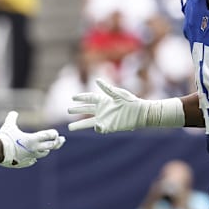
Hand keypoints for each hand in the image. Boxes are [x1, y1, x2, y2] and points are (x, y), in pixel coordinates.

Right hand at [0, 111, 65, 167]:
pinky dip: (34, 158)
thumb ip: (12, 118)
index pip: (48, 136)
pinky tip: (34, 159)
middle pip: (51, 146)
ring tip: (49, 149)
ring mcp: (30, 157)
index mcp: (33, 139)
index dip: (53, 133)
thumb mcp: (8, 125)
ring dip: (47, 150)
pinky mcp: (24, 163)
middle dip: (57, 142)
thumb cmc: (4, 137)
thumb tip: (14, 112)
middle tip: (62, 140)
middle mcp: (34, 149)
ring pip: (43, 154)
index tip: (56, 132)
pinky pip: (32, 161)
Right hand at [67, 79, 183, 132]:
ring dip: (79, 124)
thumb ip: (107, 89)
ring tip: (70, 127)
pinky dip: (97, 128)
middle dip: (77, 110)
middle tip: (68, 110)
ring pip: (89, 122)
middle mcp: (102, 110)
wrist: (141, 113)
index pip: (89, 98)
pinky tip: (95, 127)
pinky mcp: (109, 126)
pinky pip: (100, 128)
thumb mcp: (118, 94)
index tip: (72, 98)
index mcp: (104, 100)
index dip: (81, 98)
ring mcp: (105, 119)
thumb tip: (96, 80)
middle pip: (86, 110)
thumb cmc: (131, 101)